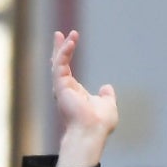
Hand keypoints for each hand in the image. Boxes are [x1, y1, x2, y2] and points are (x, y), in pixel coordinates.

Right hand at [49, 30, 117, 166]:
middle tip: (58, 34)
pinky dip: (65, 52)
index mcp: (74, 93)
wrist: (92, 132)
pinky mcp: (60, 87)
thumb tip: (107, 87)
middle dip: (58, 49)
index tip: (69, 42)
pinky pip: (60, 65)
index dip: (67, 56)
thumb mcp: (108, 105)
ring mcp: (61, 89)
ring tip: (69, 34)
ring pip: (58, 63)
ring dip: (63, 48)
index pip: (67, 71)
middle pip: (58, 65)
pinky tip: (71, 42)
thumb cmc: (100, 124)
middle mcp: (65, 90)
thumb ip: (106, 96)